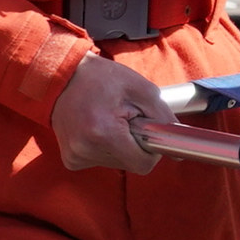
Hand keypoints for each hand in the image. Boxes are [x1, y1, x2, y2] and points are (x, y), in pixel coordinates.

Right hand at [48, 55, 173, 174]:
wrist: (60, 76)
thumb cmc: (100, 78)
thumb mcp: (141, 90)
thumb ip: (163, 118)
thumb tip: (179, 146)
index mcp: (103, 134)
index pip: (143, 164)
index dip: (151, 149)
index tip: (145, 130)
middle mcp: (85, 150)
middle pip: (130, 164)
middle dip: (134, 144)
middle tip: (124, 118)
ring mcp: (75, 157)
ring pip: (117, 163)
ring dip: (120, 145)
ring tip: (108, 119)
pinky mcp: (70, 159)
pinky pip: (101, 160)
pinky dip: (105, 147)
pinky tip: (96, 127)